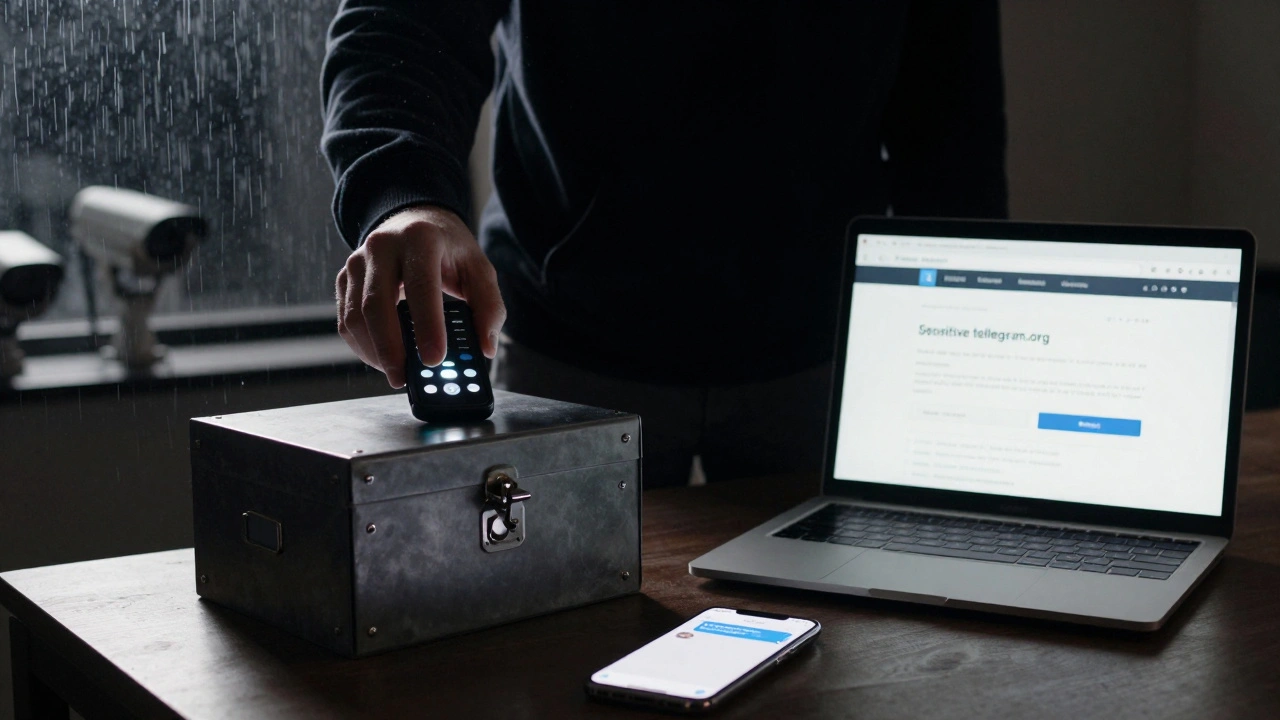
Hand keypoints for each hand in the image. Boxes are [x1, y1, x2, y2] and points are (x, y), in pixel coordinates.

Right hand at [336, 205, 505, 387]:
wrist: (413, 220)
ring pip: (355, 316)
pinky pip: (346, 320)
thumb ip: (489, 307)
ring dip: (374, 352)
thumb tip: (486, 347)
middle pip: (376, 304)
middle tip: (405, 379)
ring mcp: (358, 262)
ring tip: (398, 373)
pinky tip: (384, 359)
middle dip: (390, 349)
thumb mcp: (478, 268)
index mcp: (420, 238)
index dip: (426, 326)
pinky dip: (363, 346)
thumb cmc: (447, 249)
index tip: (434, 359)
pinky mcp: (345, 278)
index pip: (420, 286)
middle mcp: (382, 246)